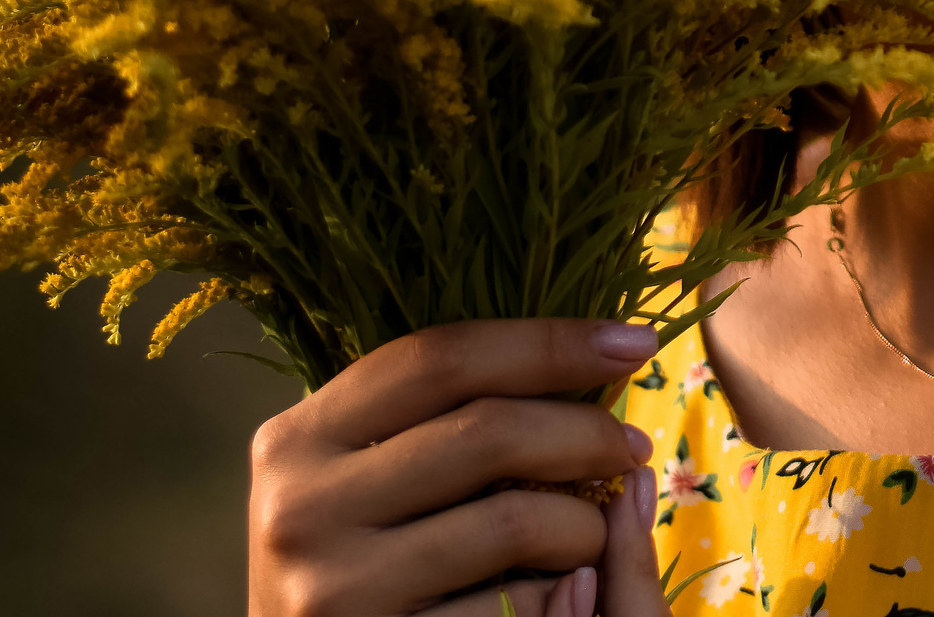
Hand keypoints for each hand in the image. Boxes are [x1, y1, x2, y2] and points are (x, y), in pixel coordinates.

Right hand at [247, 319, 659, 616]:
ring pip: (514, 521)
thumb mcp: (376, 475)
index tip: (634, 343)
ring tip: (593, 530)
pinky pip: (514, 606)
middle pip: (488, 431)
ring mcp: (333, 588)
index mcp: (300, 438)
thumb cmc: (367, 556)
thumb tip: (604, 355)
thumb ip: (449, 418)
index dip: (550, 342)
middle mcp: (298, 509)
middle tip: (634, 446)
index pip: (441, 356)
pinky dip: (562, 592)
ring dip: (584, 524)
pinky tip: (565, 586)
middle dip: (586, 433)